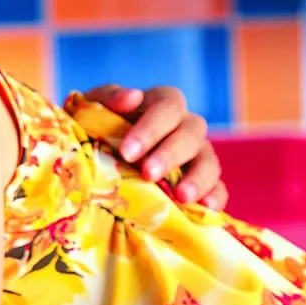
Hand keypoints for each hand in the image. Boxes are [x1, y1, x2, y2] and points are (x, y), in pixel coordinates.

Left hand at [82, 84, 224, 207]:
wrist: (87, 161)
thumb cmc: (90, 130)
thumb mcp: (90, 108)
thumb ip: (109, 97)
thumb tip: (133, 97)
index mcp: (159, 104)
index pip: (168, 104)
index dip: (151, 127)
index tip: (127, 152)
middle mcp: (183, 126)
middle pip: (191, 132)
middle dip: (170, 154)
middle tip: (149, 173)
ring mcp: (196, 154)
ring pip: (209, 160)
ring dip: (198, 177)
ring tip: (181, 196)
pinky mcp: (202, 181)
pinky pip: (218, 187)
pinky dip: (216, 196)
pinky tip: (207, 207)